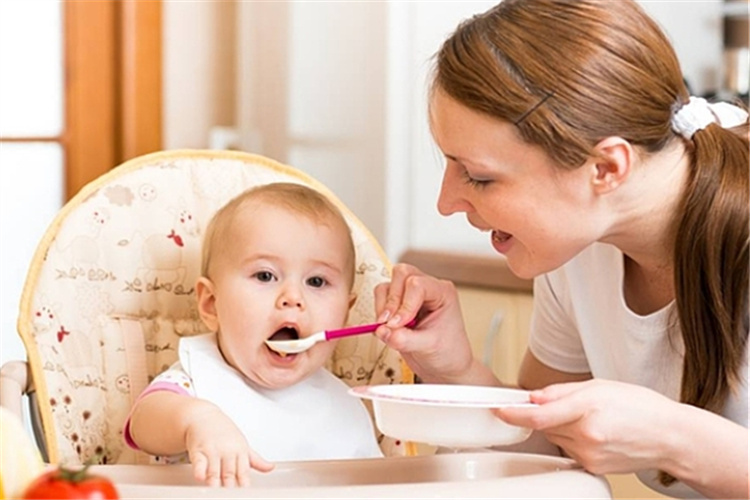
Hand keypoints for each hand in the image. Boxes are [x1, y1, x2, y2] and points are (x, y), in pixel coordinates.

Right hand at [184, 403, 273, 486]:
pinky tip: (200, 477)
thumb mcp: (242, 444)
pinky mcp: (198, 449)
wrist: (203, 416)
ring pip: (214, 470)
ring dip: (215, 481)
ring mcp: (212, 450)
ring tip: (216, 489)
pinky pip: (199, 461)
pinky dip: (199, 470)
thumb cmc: (223, 432)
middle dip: (230, 486)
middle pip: (229, 472)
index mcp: (240, 451)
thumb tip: (270, 468)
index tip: (245, 492)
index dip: (244, 483)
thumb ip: (255, 460)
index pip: (244, 471)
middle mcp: (227, 451)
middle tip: (231, 494)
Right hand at [373, 263, 491, 383]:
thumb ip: (404, 339)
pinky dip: (379, 311)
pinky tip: (388, 328)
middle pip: (401, 274)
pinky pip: (381, 297)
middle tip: (389, 323)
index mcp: (442, 293)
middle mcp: (427, 289)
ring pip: (388, 284)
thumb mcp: (429, 347)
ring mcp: (411, 295)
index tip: (397, 325)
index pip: (418, 285)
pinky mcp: (398, 304)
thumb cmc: (448, 353)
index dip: (404, 304)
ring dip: (384, 306)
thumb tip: (383, 331)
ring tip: (390, 327)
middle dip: (392, 300)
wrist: (446, 366)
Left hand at [494, 379, 680, 474]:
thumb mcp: (600, 386)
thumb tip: (534, 397)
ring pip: (556, 438)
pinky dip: (574, 440)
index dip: (514, 413)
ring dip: (562, 428)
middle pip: (545, 425)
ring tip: (591, 419)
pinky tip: (596, 434)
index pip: (539, 415)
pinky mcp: (593, 468)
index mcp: (587, 409)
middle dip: (548, 414)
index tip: (500, 409)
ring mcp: (589, 455)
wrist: (671, 437)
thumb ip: (561, 392)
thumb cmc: (641, 407)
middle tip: (570, 406)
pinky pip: (569, 450)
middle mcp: (586, 435)